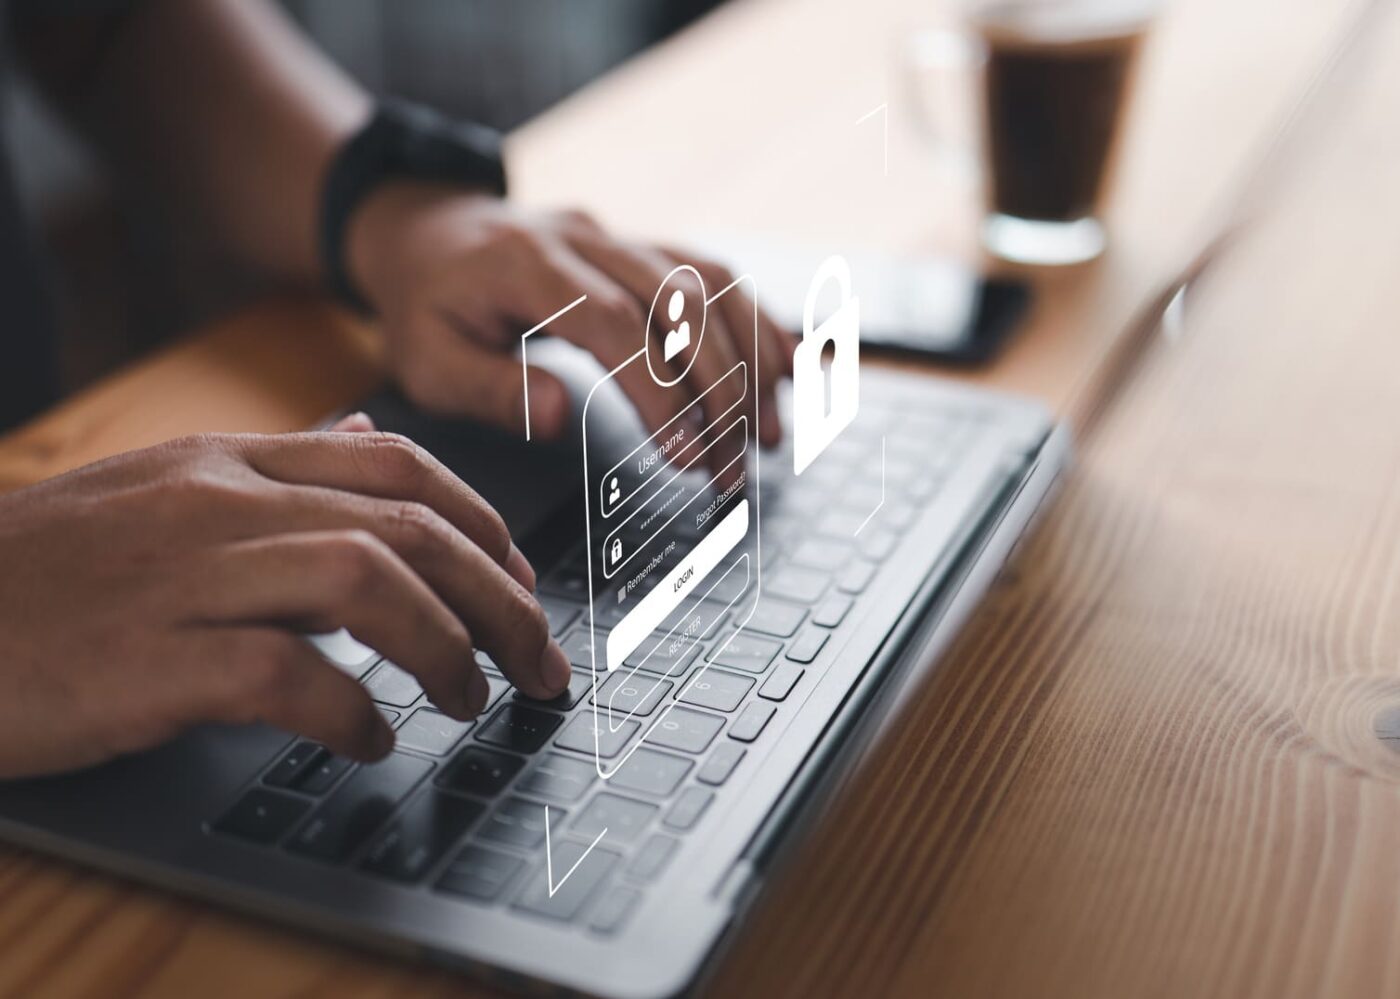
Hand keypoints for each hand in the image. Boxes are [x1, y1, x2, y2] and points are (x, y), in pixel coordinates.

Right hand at [0, 419, 569, 777]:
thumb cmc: (47, 570)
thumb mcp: (164, 490)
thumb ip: (278, 466)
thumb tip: (367, 438)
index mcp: (227, 461)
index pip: (397, 466)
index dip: (481, 521)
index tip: (520, 579)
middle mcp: (218, 503)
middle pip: (407, 526)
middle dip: (497, 596)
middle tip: (539, 662)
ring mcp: (181, 575)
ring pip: (364, 581)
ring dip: (444, 645)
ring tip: (473, 699)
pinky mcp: (145, 657)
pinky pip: (280, 673)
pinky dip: (346, 709)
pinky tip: (371, 740)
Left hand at [346, 183, 794, 444]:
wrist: (428, 228)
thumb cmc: (428, 306)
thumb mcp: (429, 360)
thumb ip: (493, 390)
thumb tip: (565, 419)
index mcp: (526, 264)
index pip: (614, 324)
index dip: (657, 391)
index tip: (683, 456)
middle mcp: (586, 239)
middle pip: (679, 304)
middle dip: (718, 392)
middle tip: (731, 471)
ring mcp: (621, 237)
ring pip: (709, 282)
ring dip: (751, 359)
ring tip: (769, 434)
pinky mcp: (643, 247)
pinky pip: (715, 274)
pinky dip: (756, 322)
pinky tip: (784, 373)